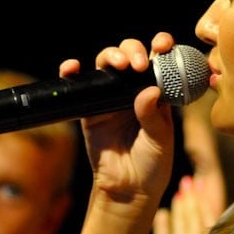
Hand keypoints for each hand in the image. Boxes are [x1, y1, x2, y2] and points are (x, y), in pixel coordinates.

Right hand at [60, 33, 177, 202]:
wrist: (128, 190)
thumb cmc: (152, 164)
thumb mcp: (161, 139)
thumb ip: (154, 116)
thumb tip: (150, 90)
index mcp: (157, 93)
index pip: (159, 61)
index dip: (161, 46)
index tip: (163, 44)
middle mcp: (133, 90)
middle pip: (130, 55)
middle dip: (133, 50)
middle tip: (138, 64)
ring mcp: (110, 98)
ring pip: (106, 64)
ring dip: (110, 55)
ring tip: (117, 64)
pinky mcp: (89, 110)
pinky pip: (79, 85)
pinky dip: (71, 72)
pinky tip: (72, 67)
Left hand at [152, 175, 216, 233]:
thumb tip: (213, 217)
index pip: (210, 215)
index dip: (205, 198)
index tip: (201, 184)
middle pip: (195, 214)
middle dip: (192, 196)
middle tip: (189, 181)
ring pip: (181, 219)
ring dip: (181, 204)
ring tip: (180, 190)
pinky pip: (162, 230)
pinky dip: (163, 219)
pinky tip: (163, 211)